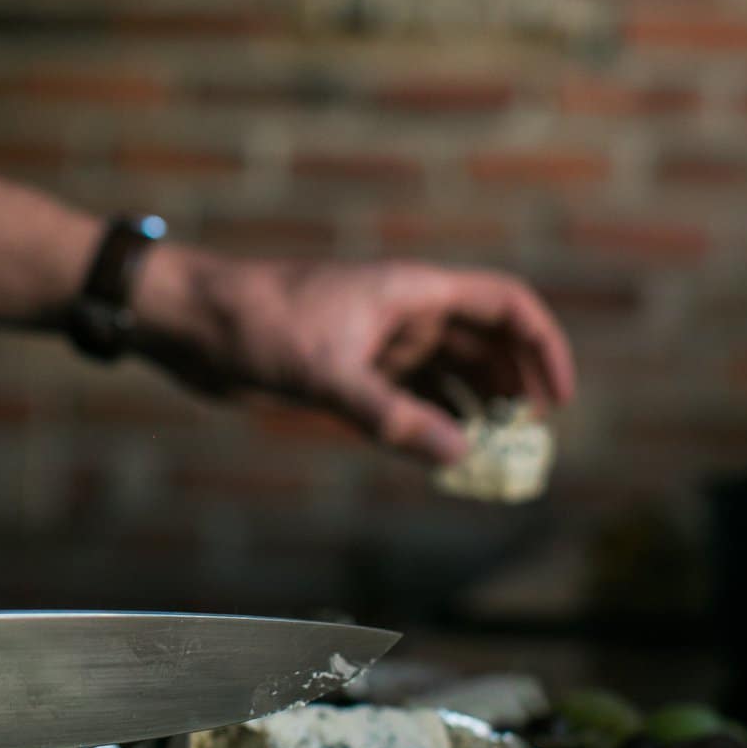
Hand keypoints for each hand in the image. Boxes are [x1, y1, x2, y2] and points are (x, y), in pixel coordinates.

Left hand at [131, 248, 576, 465]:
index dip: (542, 346)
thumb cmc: (254, 327)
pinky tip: (442, 455)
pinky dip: (432, 420)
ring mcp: (377, 337)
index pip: (504, 304)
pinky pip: (409, 393)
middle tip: (527, 442)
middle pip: (484, 342)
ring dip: (474, 407)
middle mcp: (403, 310)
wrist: (189, 321)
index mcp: (410, 290)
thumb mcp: (325, 375)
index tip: (557, 402)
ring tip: (492, 456)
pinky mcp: (348, 365)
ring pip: (448, 371)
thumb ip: (390, 418)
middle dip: (513, 387)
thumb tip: (459, 455)